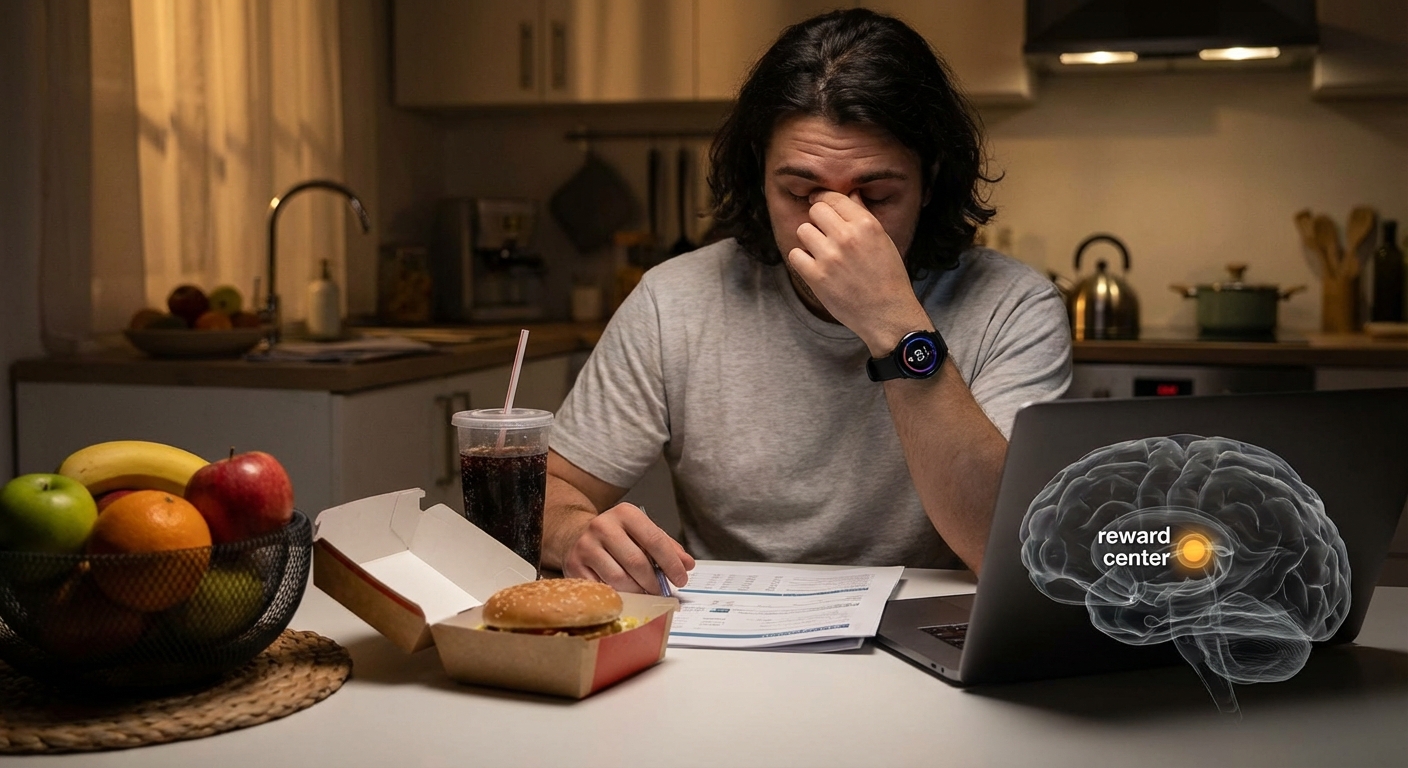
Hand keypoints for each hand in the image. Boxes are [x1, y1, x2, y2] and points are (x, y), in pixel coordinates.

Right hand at [561, 503, 693, 594]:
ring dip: (637, 592)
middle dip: (654, 582)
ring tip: (645, 594)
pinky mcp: (574, 566)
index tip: (681, 579)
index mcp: (625, 513)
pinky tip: (625, 595)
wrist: (576, 535)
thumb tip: (687, 564)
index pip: (654, 540)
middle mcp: (603, 526)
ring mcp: (586, 546)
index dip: (671, 563)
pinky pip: (602, 589)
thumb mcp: (642, 533)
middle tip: (663, 592)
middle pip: (636, 562)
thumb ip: (666, 547)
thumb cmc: (617, 537)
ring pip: (619, 579)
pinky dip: (618, 596)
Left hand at [787, 190, 929, 354]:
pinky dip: (802, 260)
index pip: (833, 198)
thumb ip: (863, 214)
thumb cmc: (888, 277)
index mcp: (866, 224)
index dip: (824, 200)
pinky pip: (795, 255)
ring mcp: (829, 257)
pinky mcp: (816, 276)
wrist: (887, 314)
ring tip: (822, 252)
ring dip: (809, 240)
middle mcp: (847, 237)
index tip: (820, 205)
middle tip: (825, 234)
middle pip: (815, 211)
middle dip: (818, 220)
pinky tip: (815, 266)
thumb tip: (851, 193)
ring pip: (803, 230)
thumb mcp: (883, 239)